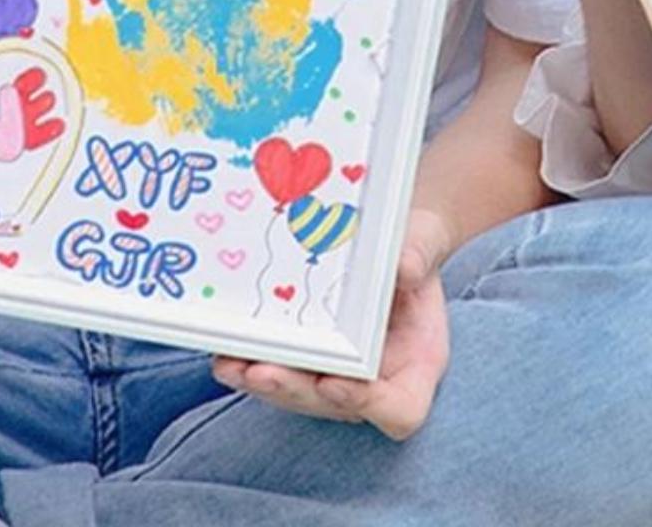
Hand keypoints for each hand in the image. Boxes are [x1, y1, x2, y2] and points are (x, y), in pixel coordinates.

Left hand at [212, 207, 455, 438]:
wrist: (395, 245)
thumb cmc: (416, 247)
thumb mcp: (425, 242)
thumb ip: (419, 255)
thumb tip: (404, 266)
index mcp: (419, 364)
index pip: (401, 410)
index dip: (366, 405)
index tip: (335, 382)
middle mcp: (378, 382)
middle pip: (335, 406)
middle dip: (294, 389)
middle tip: (262, 372)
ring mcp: (340, 377)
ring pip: (300, 395)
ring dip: (264, 384)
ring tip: (232, 364)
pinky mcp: (310, 364)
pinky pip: (282, 373)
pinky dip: (253, 364)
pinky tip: (226, 351)